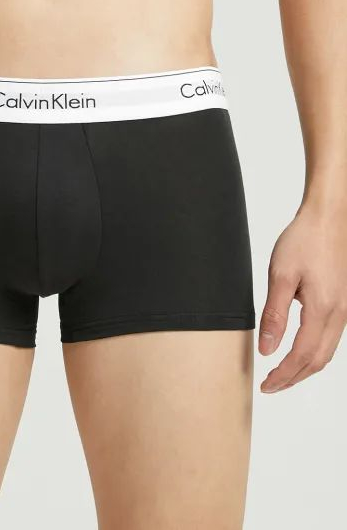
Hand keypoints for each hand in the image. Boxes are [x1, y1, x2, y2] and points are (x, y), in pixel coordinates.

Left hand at [259, 205, 346, 392]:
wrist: (328, 218)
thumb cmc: (303, 241)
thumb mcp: (280, 276)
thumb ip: (274, 315)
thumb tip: (268, 348)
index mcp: (323, 309)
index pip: (302, 355)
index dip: (283, 375)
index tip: (265, 385)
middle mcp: (340, 313)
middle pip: (318, 360)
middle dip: (294, 378)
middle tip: (270, 386)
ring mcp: (346, 309)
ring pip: (327, 351)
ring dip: (304, 368)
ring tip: (282, 374)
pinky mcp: (344, 302)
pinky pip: (332, 338)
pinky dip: (314, 352)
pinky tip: (299, 351)